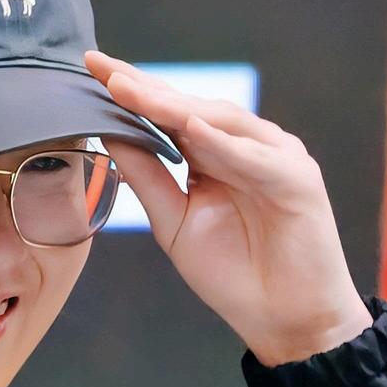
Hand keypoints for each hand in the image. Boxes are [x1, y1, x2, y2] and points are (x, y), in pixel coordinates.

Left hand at [85, 50, 372, 366]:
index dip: (131, 91)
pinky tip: (186, 126)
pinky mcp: (297, 179)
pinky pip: (252, 156)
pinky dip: (219, 141)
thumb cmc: (233, 272)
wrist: (283, 319)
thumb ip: (147, 177)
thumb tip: (108, 134)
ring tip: (127, 88)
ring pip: (217, 121)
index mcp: (214, 153)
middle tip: (101, 67)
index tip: (89, 68)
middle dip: (143, 86)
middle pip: (189, 106)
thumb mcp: (174, 219)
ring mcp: (274, 156)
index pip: (168, 113)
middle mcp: (244, 145)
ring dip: (172, 105)